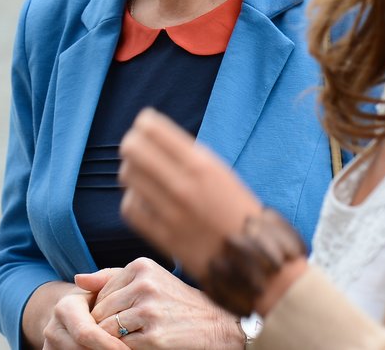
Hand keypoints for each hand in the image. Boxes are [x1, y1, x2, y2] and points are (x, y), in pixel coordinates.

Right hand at [41, 285, 127, 349]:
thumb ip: (102, 280)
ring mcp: (51, 346)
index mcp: (64, 308)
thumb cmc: (96, 299)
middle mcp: (53, 330)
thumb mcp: (103, 286)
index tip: (128, 349)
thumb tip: (79, 279)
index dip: (109, 344)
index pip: (86, 332)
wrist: (72, 315)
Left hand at [76, 259, 240, 348]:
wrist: (216, 324)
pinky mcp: (155, 338)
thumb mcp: (148, 279)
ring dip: (111, 339)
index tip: (118, 317)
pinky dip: (123, 349)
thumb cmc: (176, 301)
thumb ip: (110, 278)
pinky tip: (138, 345)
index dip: (103, 309)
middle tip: (120, 332)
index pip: (100, 292)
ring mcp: (149, 312)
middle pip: (100, 311)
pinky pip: (121, 346)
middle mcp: (144, 286)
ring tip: (127, 338)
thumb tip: (77, 279)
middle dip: (103, 325)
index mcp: (141, 267)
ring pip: (106, 330)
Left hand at [118, 108, 265, 278]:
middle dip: (132, 145)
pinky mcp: (163, 238)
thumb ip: (188, 155)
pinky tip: (144, 200)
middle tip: (137, 151)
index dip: (143, 125)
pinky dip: (133, 200)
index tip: (144, 128)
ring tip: (142, 176)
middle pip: (132, 149)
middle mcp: (184, 185)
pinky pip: (130, 208)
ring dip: (132, 172)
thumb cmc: (239, 211)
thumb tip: (153, 135)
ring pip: (128, 176)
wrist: (256, 259)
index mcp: (202, 164)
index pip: (151, 129)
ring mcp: (171, 213)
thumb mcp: (221, 172)